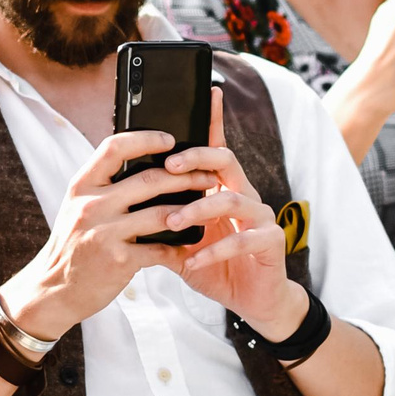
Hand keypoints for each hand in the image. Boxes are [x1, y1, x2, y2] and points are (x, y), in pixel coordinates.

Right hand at [0, 130, 220, 337]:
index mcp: (82, 186)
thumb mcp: (78, 207)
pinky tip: (191, 242)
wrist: (54, 289)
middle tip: (208, 175)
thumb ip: (104, 187)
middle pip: (148, 179)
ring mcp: (104, 233)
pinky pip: (159, 248)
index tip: (170, 140)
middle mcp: (91, 206)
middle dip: (185, 176)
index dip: (146, 139)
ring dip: (191, 209)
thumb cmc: (74, 244)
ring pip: (160, 213)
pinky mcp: (118, 261)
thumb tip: (145, 163)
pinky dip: (178, 245)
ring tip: (209, 207)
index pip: (114, 148)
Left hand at [157, 88, 301, 328]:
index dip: (213, 121)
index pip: (216, 148)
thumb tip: (123, 207)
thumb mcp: (182, 243)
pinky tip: (195, 259)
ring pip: (232, 198)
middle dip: (196, 158)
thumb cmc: (216, 267)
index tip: (207, 93)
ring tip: (172, 221)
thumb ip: (161, 223)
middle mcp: (244, 195)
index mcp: (222, 190)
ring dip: (198, 209)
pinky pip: (243, 238)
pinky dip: (215, 250)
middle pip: (225, 160)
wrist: (252, 302)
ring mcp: (261, 216)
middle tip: (168, 165)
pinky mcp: (271, 240)